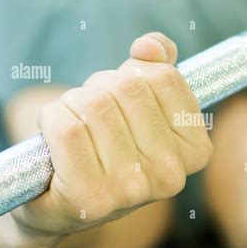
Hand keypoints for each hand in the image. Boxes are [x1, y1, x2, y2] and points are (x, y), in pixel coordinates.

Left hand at [11, 32, 212, 246]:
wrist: (61, 200)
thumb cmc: (106, 147)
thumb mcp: (141, 106)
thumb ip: (156, 67)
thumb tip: (149, 46)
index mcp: (195, 151)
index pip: (164, 77)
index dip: (132, 73)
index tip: (121, 96)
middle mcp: (171, 174)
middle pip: (127, 88)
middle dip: (98, 87)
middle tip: (91, 113)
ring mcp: (133, 189)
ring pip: (94, 105)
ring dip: (72, 103)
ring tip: (74, 127)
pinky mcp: (91, 197)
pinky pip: (66, 127)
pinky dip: (51, 118)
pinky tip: (54, 139)